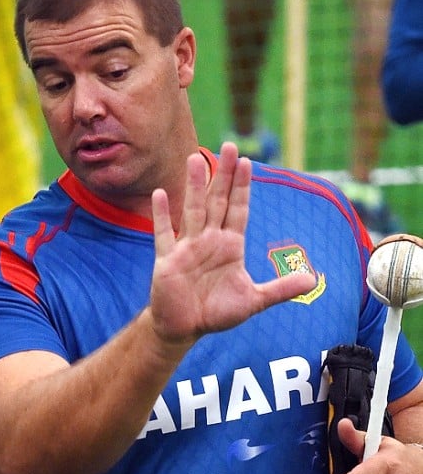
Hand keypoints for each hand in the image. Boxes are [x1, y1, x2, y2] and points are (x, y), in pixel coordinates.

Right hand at [148, 142, 316, 345]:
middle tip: (230, 146)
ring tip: (195, 158)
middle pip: (218, 201)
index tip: (247, 161)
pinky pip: (163, 234)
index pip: (239, 209)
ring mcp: (187, 248)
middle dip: (224, 174)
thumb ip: (281, 289)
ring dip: (195, 185)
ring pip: (193, 210)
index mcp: (230, 246)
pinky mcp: (167, 260)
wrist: (185, 327)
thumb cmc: (216, 312)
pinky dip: (162, 216)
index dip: (243, 186)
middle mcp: (209, 241)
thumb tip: (312, 279)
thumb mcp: (254, 300)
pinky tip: (160, 195)